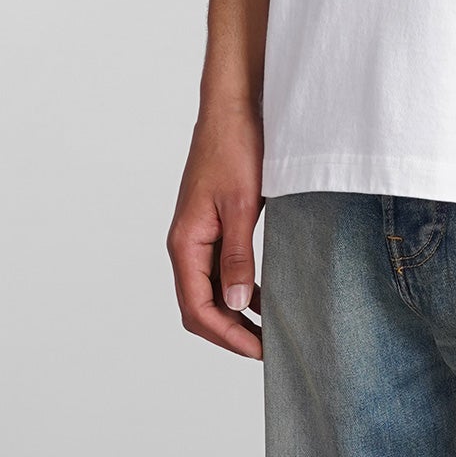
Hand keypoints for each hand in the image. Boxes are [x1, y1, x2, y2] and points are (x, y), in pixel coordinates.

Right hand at [166, 101, 263, 360]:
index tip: (258, 350)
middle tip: (266, 347)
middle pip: (199, 305)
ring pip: (211, 289)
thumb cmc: (234, 147)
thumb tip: (238, 303)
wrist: (233, 106)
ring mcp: (199, 234)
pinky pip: (221, 268)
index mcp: (185, 242)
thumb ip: (237, 256)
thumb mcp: (241, 205)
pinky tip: (265, 294)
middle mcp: (186, 243)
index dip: (226, 335)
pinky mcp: (214, 223)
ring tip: (270, 328)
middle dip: (229, 331)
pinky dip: (240, 286)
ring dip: (236, 311)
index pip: (196, 308)